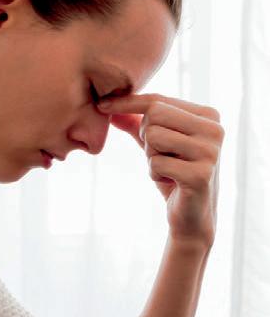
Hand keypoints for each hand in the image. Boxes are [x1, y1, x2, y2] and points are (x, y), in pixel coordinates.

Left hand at [98, 94, 224, 247]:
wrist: (191, 216)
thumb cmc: (173, 174)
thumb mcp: (154, 143)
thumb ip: (134, 122)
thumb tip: (106, 104)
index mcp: (208, 115)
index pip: (158, 100)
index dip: (127, 102)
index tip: (102, 105)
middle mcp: (214, 129)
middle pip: (154, 115)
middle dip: (145, 136)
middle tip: (161, 155)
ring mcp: (210, 152)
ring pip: (153, 136)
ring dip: (151, 156)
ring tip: (168, 168)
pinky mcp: (200, 174)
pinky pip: (156, 163)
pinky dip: (155, 174)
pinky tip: (172, 182)